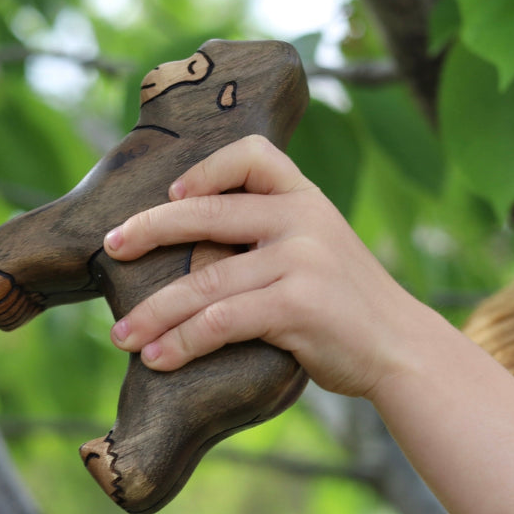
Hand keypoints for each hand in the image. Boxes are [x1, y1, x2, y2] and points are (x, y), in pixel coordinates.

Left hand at [103, 135, 441, 398]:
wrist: (401, 348)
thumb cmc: (350, 306)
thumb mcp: (322, 250)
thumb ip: (275, 236)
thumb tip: (198, 248)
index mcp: (307, 199)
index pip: (253, 154)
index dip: (205, 168)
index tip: (173, 192)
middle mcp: (303, 219)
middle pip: (208, 213)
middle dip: (149, 231)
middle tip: (113, 250)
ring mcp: (301, 259)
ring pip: (205, 280)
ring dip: (155, 312)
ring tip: (122, 335)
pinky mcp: (297, 304)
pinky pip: (221, 321)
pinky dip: (182, 342)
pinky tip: (159, 359)